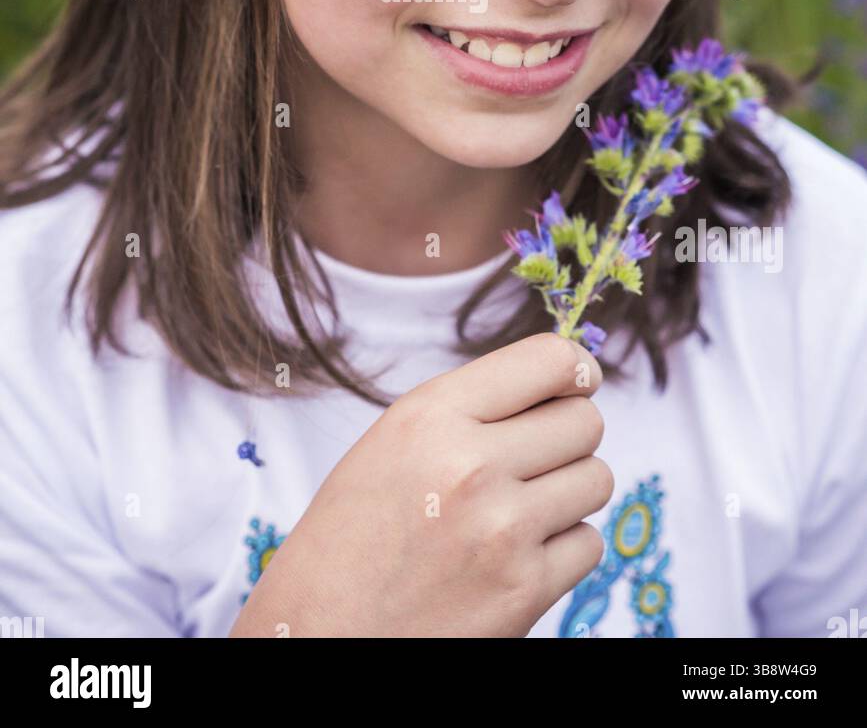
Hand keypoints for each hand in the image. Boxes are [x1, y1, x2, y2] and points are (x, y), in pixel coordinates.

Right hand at [229, 331, 611, 637]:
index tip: (576, 383)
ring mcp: (502, 530)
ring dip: (569, 492)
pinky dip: (563, 549)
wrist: (320, 633)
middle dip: (568, 437)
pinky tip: (516, 555)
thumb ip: (472, 407)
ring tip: (518, 509)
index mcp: (431, 416)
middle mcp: (470, 464)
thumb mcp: (394, 440)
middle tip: (533, 459)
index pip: (551, 360)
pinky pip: (589, 544)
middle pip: (586, 421)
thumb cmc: (353, 535)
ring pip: (597, 479)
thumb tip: (566, 378)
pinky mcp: (524, 591)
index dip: (575, 370)